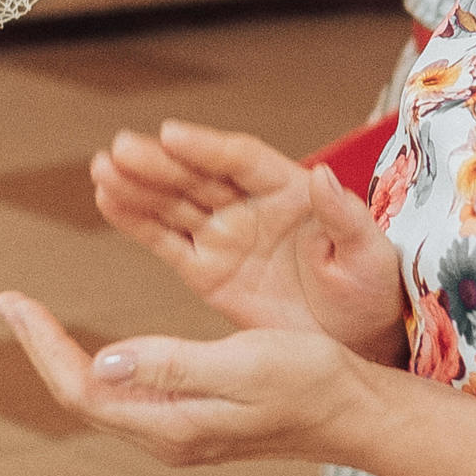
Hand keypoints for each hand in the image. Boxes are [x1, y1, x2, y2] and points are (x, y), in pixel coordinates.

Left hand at [0, 291, 379, 467]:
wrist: (356, 411)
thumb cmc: (310, 380)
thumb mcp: (243, 362)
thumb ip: (172, 364)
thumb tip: (104, 358)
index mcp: (172, 423)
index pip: (82, 386)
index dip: (42, 344)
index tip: (14, 301)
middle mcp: (167, 434)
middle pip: (81, 393)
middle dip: (40, 346)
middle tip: (9, 301)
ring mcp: (178, 430)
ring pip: (101, 394)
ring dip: (63, 353)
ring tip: (33, 316)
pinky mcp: (192, 418)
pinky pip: (126, 392)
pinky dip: (97, 358)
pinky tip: (90, 341)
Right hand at [93, 121, 405, 360]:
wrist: (360, 340)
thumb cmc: (373, 290)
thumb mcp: (368, 255)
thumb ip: (344, 218)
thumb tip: (320, 176)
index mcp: (289, 190)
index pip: (241, 160)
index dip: (206, 147)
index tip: (172, 134)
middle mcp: (250, 206)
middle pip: (198, 176)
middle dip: (159, 162)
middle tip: (121, 148)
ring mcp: (225, 236)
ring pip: (174, 204)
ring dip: (138, 186)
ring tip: (102, 168)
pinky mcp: (207, 271)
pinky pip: (166, 242)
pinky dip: (136, 221)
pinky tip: (107, 199)